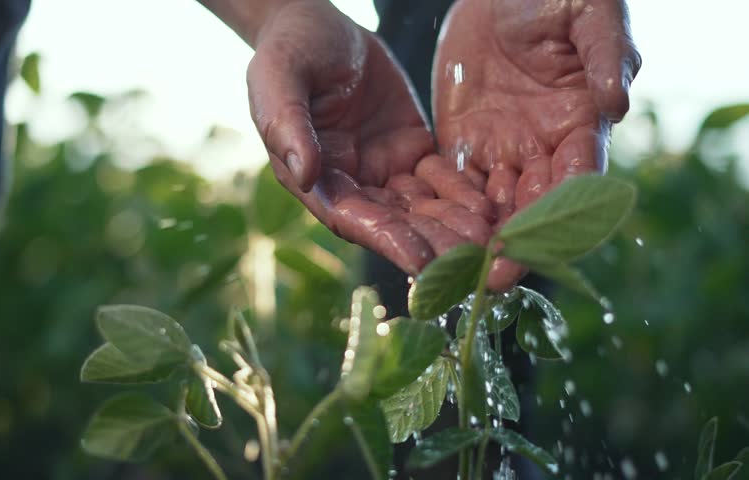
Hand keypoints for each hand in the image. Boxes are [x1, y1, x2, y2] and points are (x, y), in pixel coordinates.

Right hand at [248, 1, 495, 272]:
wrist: (318, 25)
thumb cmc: (289, 51)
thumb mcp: (278, 80)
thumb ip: (287, 125)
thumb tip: (305, 173)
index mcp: (315, 178)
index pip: (353, 219)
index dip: (388, 241)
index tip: (421, 262)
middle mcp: (352, 184)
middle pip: (396, 223)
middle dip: (434, 242)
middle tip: (473, 259)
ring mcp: (383, 169)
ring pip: (422, 207)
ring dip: (454, 225)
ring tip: (491, 239)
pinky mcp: (410, 149)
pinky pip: (440, 177)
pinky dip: (463, 193)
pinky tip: (491, 205)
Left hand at [431, 0, 640, 289]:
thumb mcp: (591, 13)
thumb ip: (608, 54)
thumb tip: (616, 103)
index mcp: (580, 124)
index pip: (575, 181)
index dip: (558, 216)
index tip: (537, 247)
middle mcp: (542, 149)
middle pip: (530, 207)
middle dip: (511, 244)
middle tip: (490, 278)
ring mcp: (502, 150)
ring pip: (490, 205)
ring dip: (473, 239)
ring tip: (453, 271)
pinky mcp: (464, 143)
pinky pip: (453, 184)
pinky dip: (443, 212)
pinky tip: (426, 237)